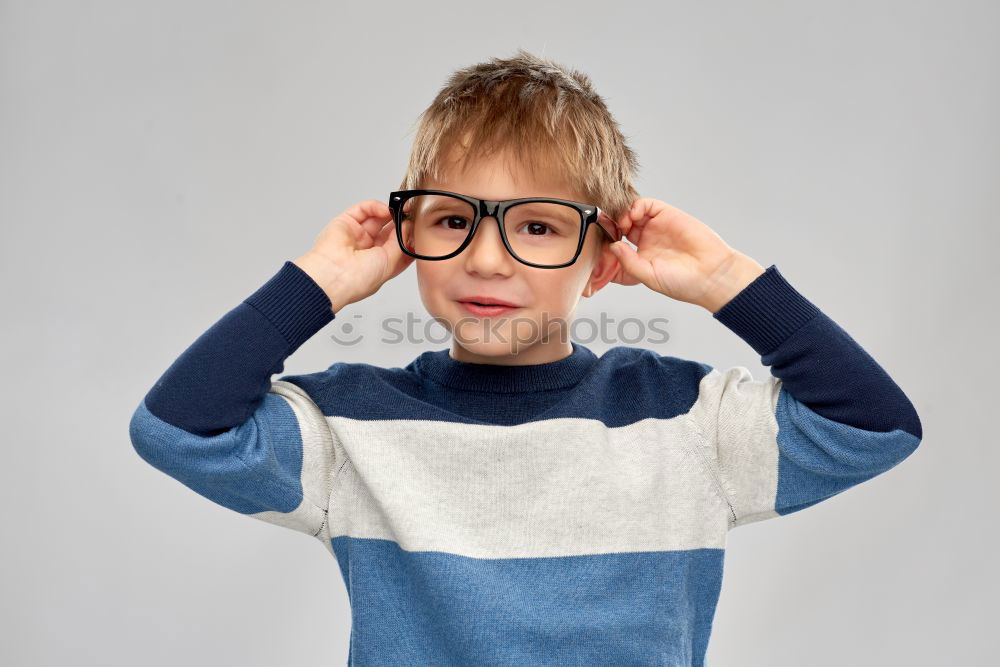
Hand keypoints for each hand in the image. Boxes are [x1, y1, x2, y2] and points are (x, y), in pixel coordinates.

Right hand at [293, 199, 413, 312]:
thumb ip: (401, 242)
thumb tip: (408, 226)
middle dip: (402, 221)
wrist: (333, 276)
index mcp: (378, 263)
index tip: (419, 228)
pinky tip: (385, 210)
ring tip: (402, 208)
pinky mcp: (345, 222)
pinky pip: (363, 209)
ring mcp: (356, 235)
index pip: (398, 246)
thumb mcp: (390, 262)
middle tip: (413, 213)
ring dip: (391, 212)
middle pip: (389, 230)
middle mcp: (367, 249)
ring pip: (376, 218)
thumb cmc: (358, 279)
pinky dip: (376, 207)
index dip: (408, 236)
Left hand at [608, 198, 764, 312]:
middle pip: (620, 226)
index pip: (616, 245)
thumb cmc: (682, 283)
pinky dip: (635, 206)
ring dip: (621, 215)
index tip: (599, 246)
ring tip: (621, 226)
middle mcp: (647, 240)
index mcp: (640, 257)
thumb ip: (628, 262)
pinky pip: (646, 205)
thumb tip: (613, 246)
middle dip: (610, 226)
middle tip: (606, 231)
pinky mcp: (667, 215)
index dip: (607, 244)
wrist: (711, 275)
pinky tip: (632, 217)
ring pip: (630, 213)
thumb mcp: (648, 276)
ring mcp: (656, 227)